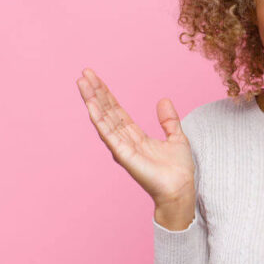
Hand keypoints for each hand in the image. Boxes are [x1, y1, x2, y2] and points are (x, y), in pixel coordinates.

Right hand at [76, 68, 195, 217]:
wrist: (181, 189)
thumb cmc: (178, 170)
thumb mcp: (177, 137)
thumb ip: (168, 120)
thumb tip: (163, 100)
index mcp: (136, 136)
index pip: (117, 111)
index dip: (107, 94)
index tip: (96, 78)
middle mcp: (125, 140)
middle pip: (107, 111)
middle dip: (96, 92)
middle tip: (84, 73)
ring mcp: (122, 147)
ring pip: (103, 119)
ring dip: (92, 100)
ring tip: (82, 82)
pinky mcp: (123, 154)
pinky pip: (108, 133)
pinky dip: (98, 118)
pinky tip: (90, 104)